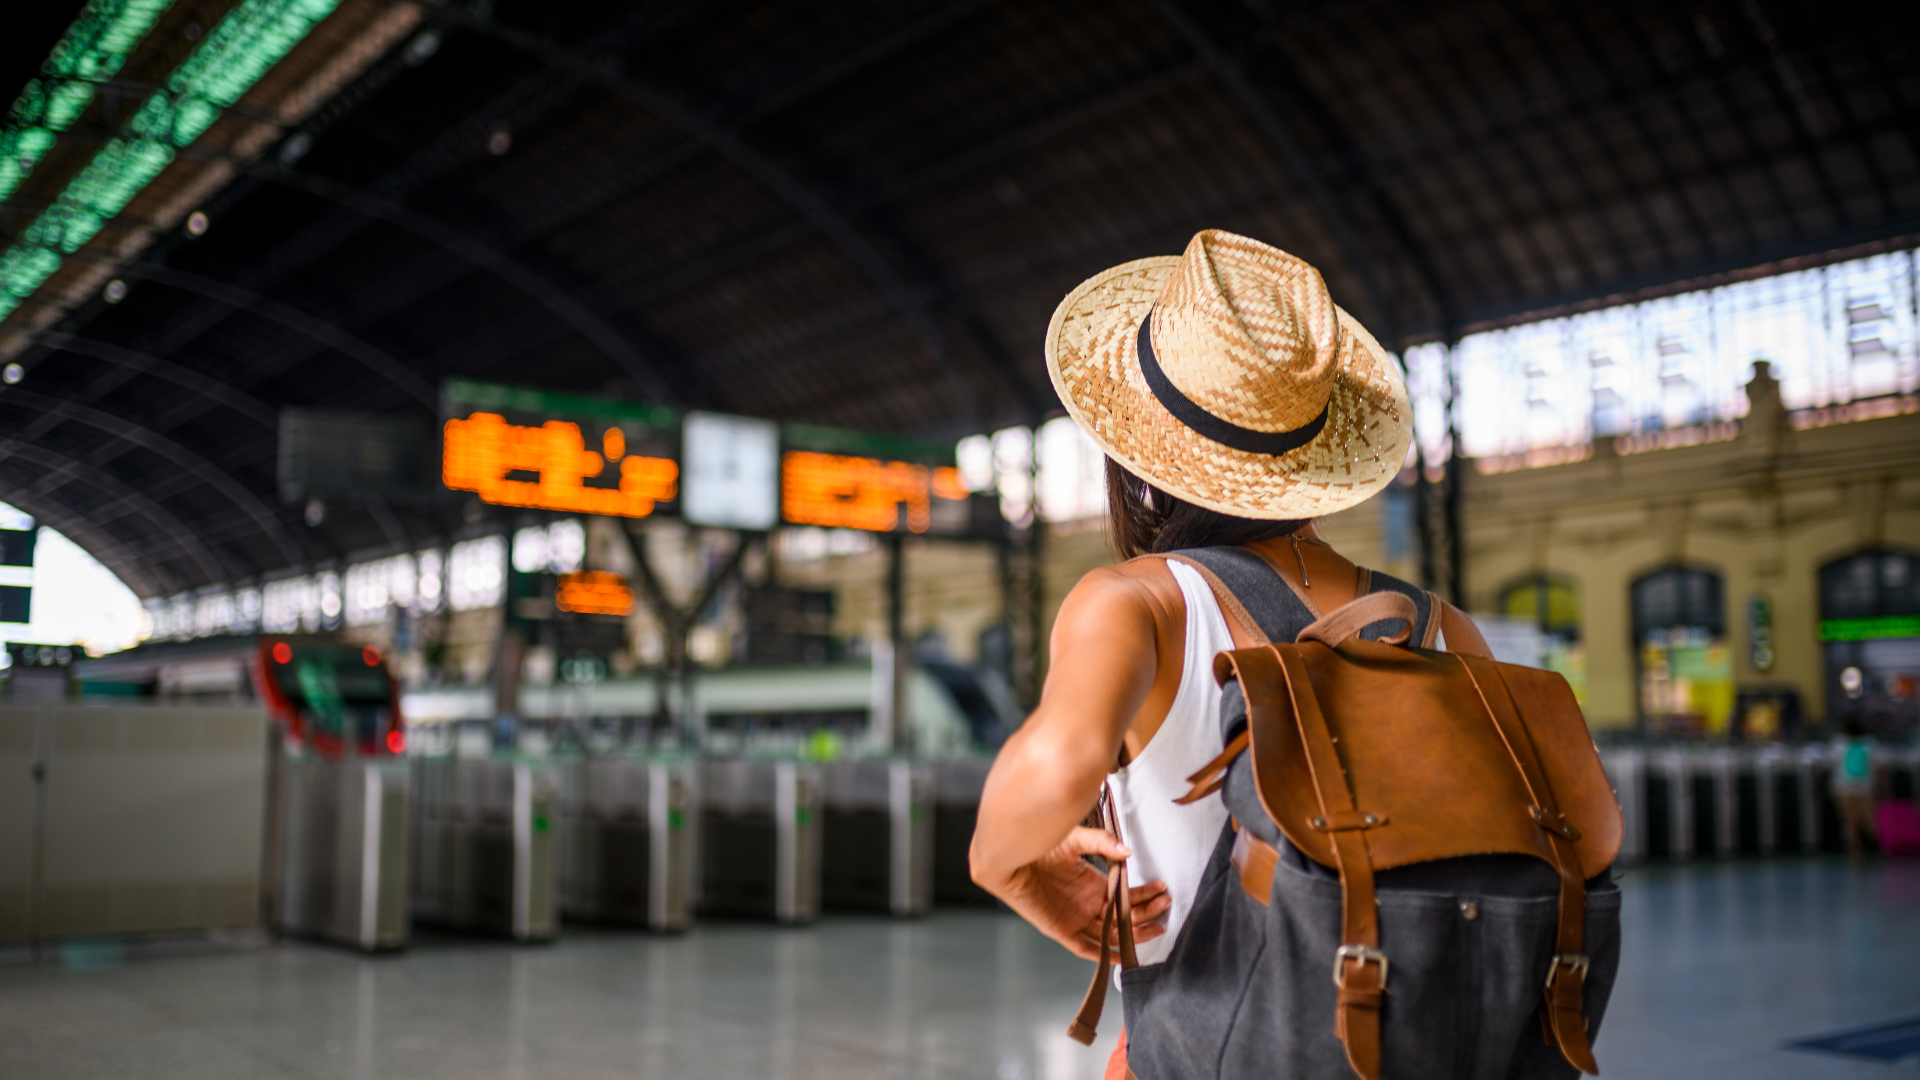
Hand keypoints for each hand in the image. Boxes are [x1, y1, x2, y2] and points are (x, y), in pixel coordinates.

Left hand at [990, 826, 1171, 960]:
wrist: (1010, 855)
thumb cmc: (1039, 844)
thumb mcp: (1075, 839)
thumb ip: (1102, 843)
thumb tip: (1128, 852)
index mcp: (1094, 886)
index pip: (1127, 897)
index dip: (1146, 896)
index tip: (1162, 890)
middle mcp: (1089, 905)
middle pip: (1126, 917)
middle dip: (1148, 912)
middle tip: (1165, 904)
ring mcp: (1076, 919)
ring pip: (1113, 933)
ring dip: (1135, 932)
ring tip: (1158, 925)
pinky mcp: (1061, 931)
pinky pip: (1087, 948)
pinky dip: (1104, 954)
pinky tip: (1123, 954)